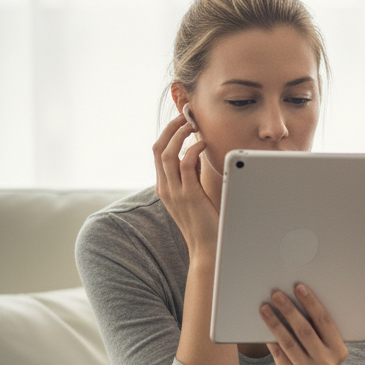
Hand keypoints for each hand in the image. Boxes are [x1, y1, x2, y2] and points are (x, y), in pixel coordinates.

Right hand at [153, 113, 216, 258]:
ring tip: (192, 125)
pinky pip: (185, 164)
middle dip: (170, 128)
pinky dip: (193, 150)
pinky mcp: (188, 195)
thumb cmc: (204, 221)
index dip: (167, 133)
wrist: (206, 248)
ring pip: (168, 153)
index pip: (157, 153)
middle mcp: (165, 187)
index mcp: (164, 187)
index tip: (180, 121)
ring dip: (180, 135)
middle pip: (158, 148)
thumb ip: (191, 176)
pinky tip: (203, 144)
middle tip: (185, 116)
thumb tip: (196, 154)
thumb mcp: (193, 194)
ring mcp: (174, 192)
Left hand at [261, 285, 348, 364]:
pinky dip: (270, 338)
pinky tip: (263, 325)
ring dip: (275, 322)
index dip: (311, 303)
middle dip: (289, 309)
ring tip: (265, 307)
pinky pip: (278, 354)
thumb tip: (295, 300)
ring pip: (288, 341)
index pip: (325, 322)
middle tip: (277, 294)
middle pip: (305, 330)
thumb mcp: (326, 350)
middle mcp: (326, 362)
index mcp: (339, 350)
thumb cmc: (317, 364)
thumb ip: (317, 332)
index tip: (299, 287)